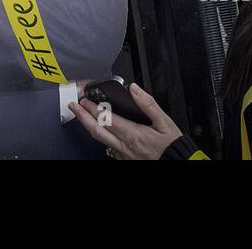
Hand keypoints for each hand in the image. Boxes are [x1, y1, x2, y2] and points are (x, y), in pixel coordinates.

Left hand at [68, 82, 183, 159]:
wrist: (178, 162)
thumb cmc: (172, 145)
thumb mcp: (165, 122)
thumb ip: (148, 104)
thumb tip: (134, 89)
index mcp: (133, 135)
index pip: (107, 120)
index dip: (93, 109)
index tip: (85, 100)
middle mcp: (124, 146)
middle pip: (97, 131)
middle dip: (83, 117)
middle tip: (73, 106)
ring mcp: (122, 154)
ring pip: (100, 139)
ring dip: (89, 126)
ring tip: (81, 115)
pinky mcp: (123, 159)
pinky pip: (108, 146)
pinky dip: (100, 136)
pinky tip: (98, 129)